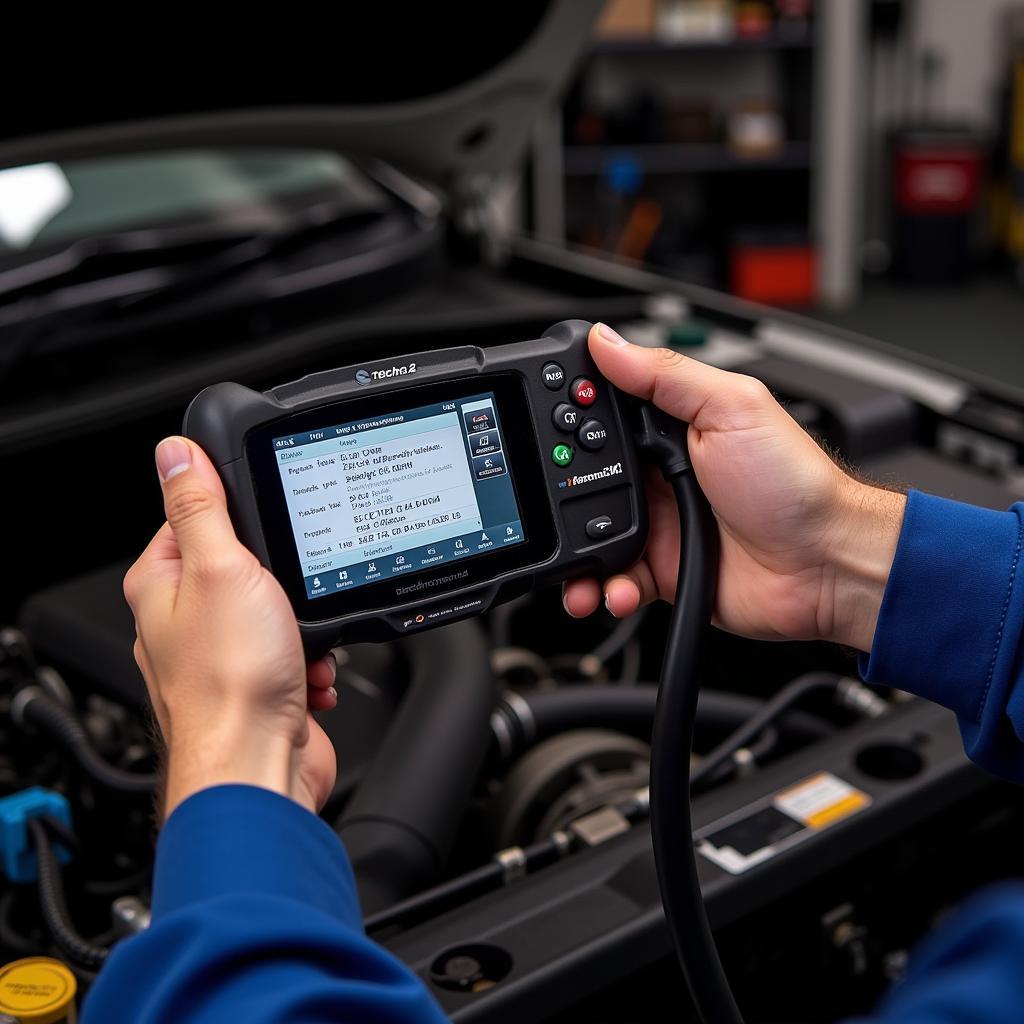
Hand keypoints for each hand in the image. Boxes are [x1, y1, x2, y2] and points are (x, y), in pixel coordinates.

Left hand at [124, 437, 337, 817]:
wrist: (257, 766)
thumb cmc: (230, 680)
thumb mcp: (221, 568)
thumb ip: (199, 508)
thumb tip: (175, 455)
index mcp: (162, 584)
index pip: (194, 520)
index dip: (239, 517)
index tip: (267, 524)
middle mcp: (185, 620)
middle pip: (248, 567)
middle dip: (286, 581)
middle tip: (291, 590)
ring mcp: (223, 654)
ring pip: (280, 611)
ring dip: (306, 625)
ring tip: (299, 641)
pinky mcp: (258, 684)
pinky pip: (295, 652)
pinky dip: (311, 660)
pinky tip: (308, 673)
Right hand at [563, 324, 906, 651]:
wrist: (827, 564)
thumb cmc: (795, 484)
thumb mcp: (732, 408)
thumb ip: (665, 376)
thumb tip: (608, 340)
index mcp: (673, 427)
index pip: (602, 415)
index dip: (568, 421)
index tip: (539, 426)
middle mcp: (659, 474)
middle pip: (583, 479)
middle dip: (557, 496)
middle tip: (547, 505)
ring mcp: (658, 524)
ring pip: (589, 536)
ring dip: (576, 556)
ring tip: (578, 566)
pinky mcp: (661, 570)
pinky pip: (615, 580)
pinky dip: (606, 589)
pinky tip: (615, 588)